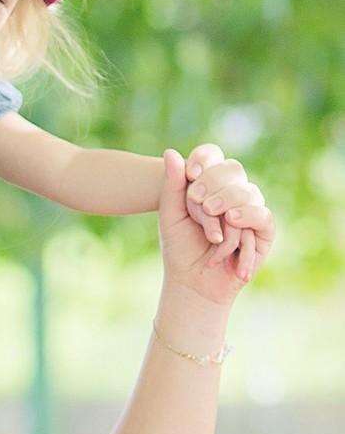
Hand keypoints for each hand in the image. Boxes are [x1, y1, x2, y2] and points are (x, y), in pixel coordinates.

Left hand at [160, 145, 273, 305]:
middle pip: (232, 169)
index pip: (212, 156)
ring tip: (211, 227)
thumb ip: (172, 186)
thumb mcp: (171, 216)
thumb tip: (171, 151)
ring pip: (246, 192)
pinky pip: (260, 215)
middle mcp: (232, 191)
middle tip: (198, 203)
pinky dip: (246, 217)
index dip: (204, 160)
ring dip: (226, 206)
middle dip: (213, 183)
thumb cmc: (180, 249)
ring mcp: (249, 208)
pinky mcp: (263, 230)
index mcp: (209, 183)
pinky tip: (232, 221)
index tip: (191, 174)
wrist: (192, 282)